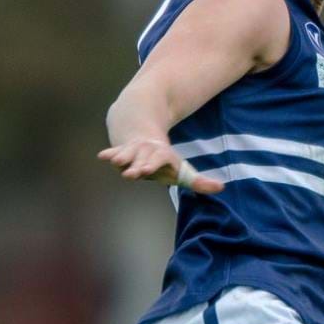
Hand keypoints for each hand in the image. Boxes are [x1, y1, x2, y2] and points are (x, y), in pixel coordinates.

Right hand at [97, 139, 223, 194]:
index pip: (159, 161)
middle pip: (143, 159)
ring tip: (116, 162)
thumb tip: (221, 188)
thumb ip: (199, 181)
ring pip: (128, 154)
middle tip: (132, 174)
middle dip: (138, 165)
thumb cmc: (164, 161)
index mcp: (162, 156)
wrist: (143, 135)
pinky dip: (109, 154)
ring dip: (123, 158)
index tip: (148, 170)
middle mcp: (147, 152)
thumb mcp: (181, 170)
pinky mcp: (121, 151)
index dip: (154, 165)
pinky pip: (114, 152)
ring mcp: (133, 151)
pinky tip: (102, 156)